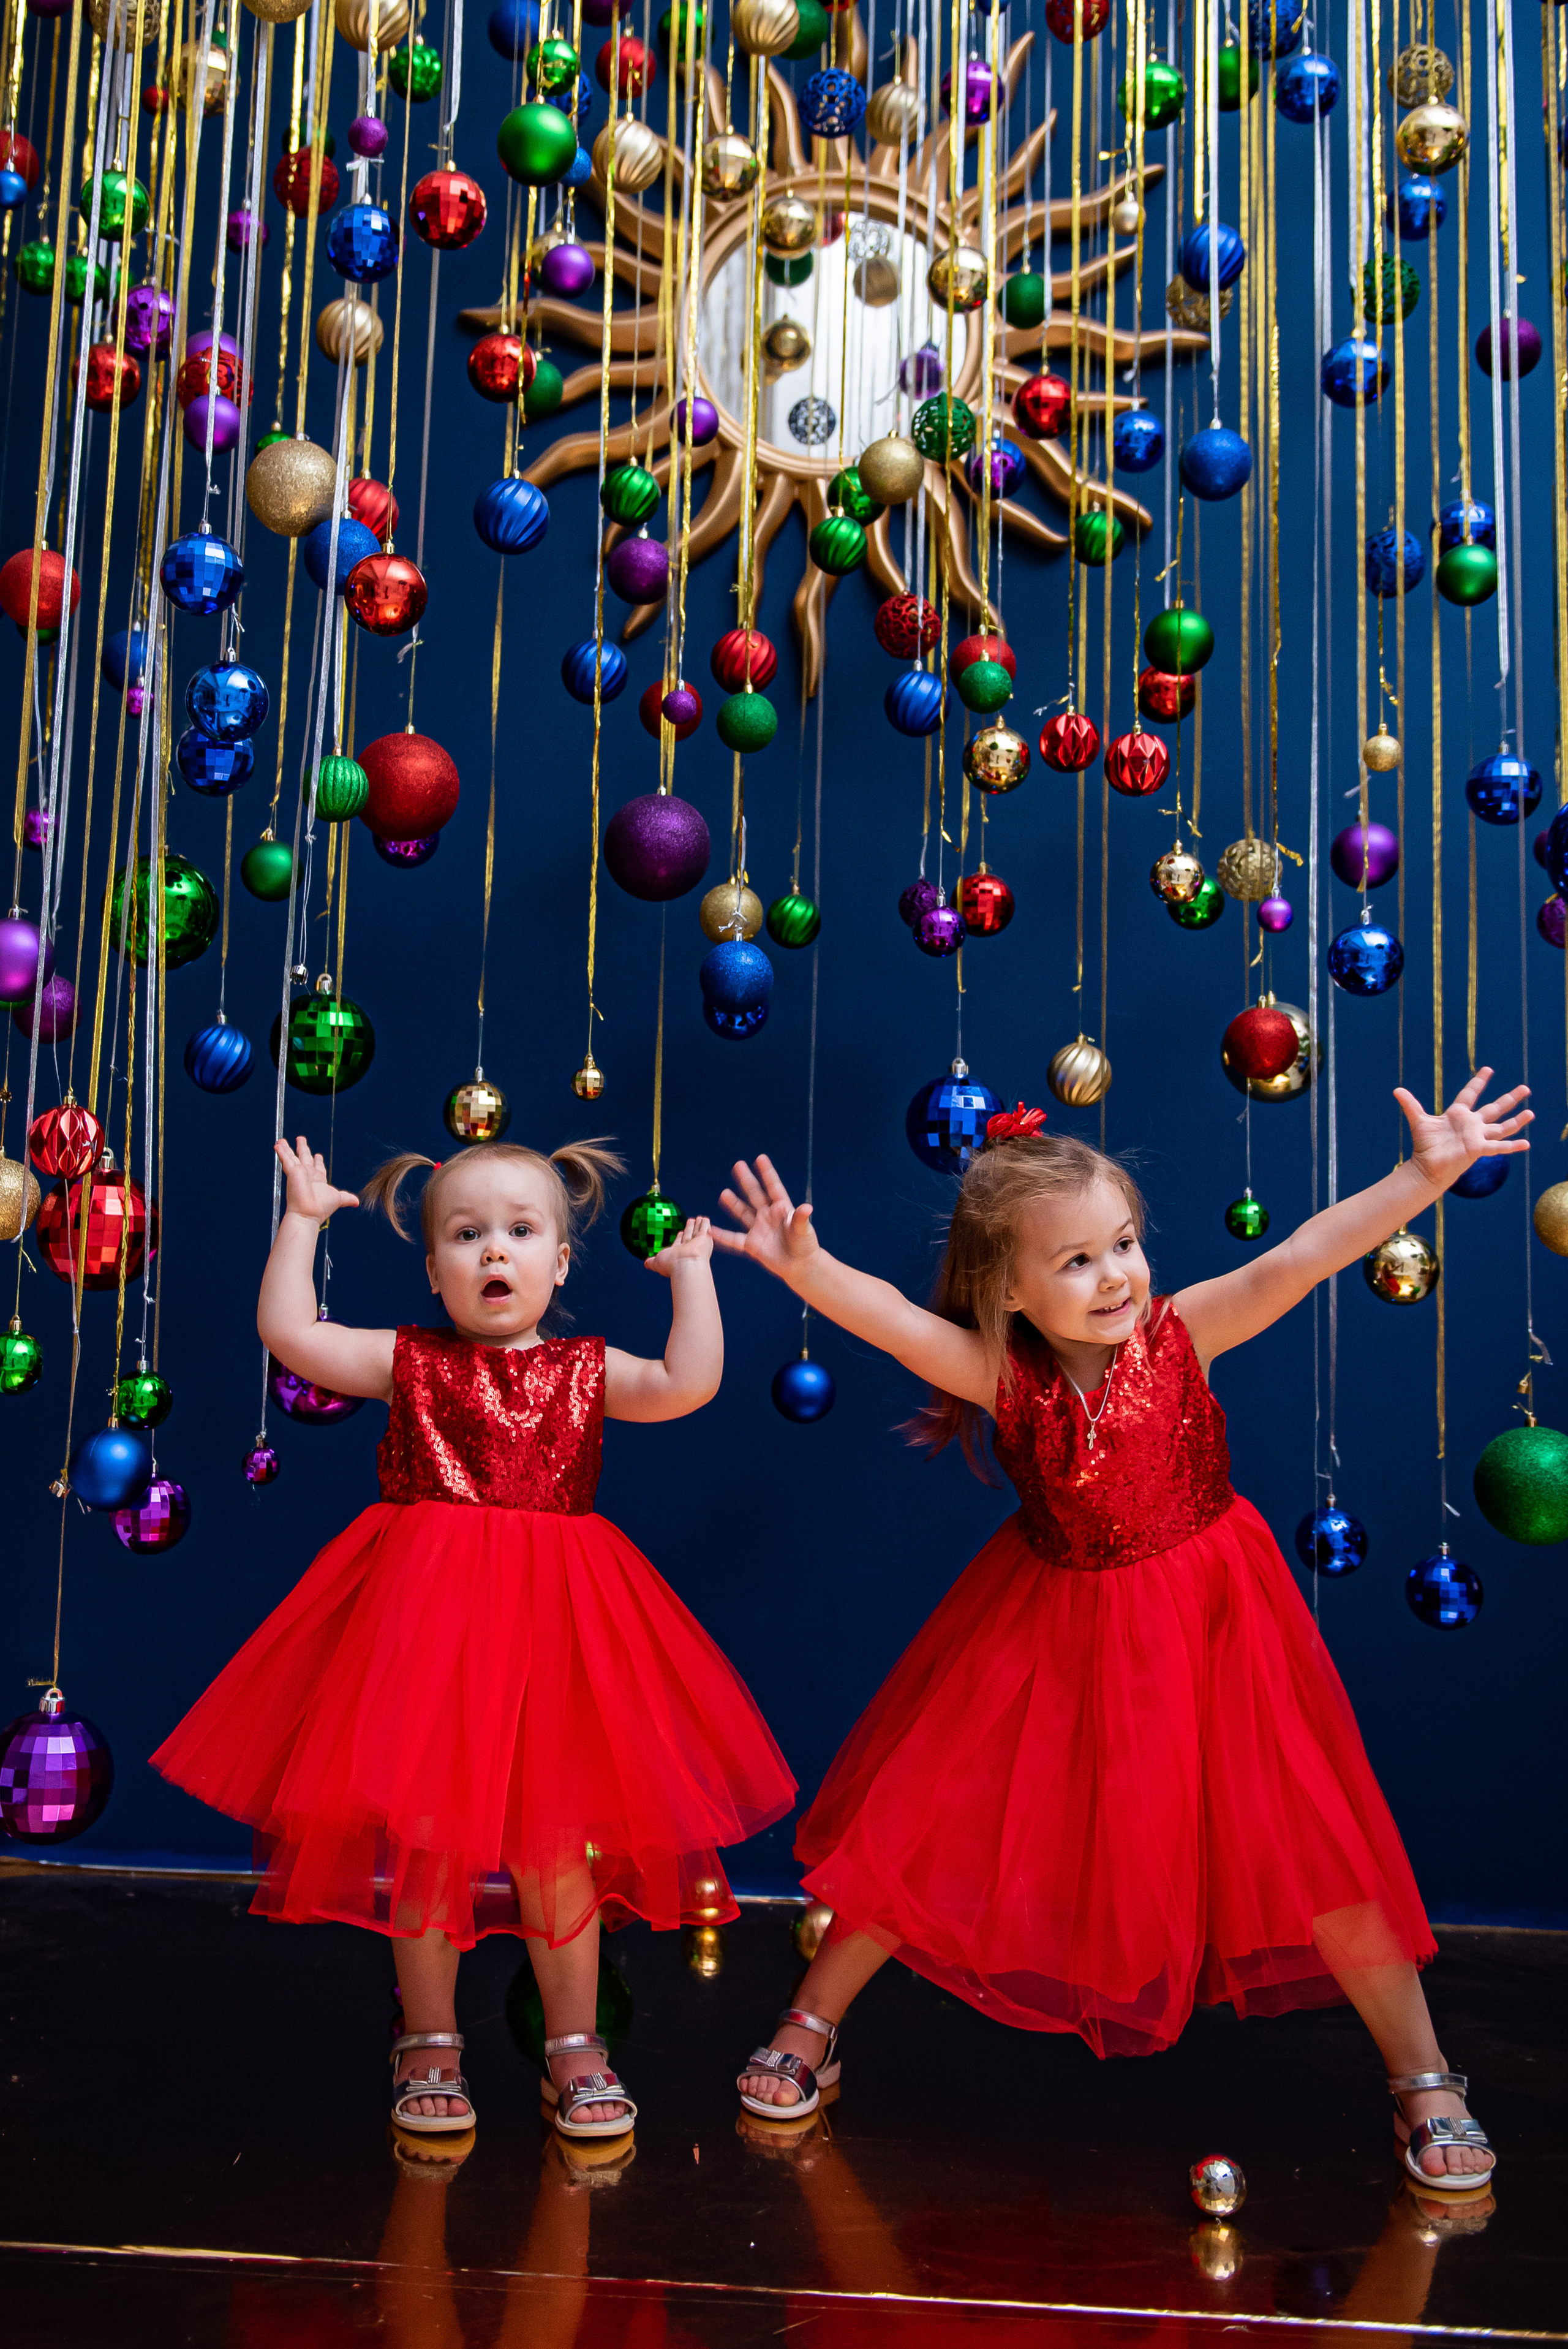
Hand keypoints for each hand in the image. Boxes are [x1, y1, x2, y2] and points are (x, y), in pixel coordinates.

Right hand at [275, 1135, 359, 1223]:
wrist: (308, 1214)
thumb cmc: (321, 1208)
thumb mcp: (338, 1199)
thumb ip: (347, 1198)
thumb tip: (356, 1202)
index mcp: (318, 1179)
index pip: (317, 1167)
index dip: (317, 1160)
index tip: (317, 1155)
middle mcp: (308, 1174)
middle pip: (304, 1157)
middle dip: (303, 1148)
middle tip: (301, 1139)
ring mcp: (299, 1172)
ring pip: (292, 1157)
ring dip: (288, 1148)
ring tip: (283, 1141)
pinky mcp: (292, 1172)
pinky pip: (286, 1159)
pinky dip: (282, 1152)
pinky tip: (278, 1145)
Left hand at [645, 1214, 713, 1274]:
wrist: (686, 1265)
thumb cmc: (671, 1265)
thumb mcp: (657, 1262)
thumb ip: (652, 1262)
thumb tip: (645, 1264)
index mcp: (678, 1253)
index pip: (679, 1243)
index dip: (680, 1238)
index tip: (680, 1232)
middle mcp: (688, 1249)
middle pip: (689, 1236)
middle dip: (689, 1229)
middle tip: (690, 1222)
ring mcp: (697, 1244)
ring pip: (697, 1232)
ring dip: (697, 1225)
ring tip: (698, 1218)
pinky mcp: (704, 1239)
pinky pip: (704, 1229)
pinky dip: (705, 1224)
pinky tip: (705, 1219)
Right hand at [712, 1156, 818, 1281]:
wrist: (800, 1266)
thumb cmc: (805, 1245)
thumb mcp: (804, 1231)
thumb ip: (801, 1219)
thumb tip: (807, 1207)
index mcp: (782, 1209)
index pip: (773, 1188)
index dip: (767, 1174)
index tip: (760, 1158)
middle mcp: (768, 1216)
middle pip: (755, 1195)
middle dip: (746, 1180)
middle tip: (738, 1165)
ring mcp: (758, 1229)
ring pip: (743, 1213)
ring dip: (734, 1204)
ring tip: (724, 1193)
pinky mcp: (752, 1245)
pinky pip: (734, 1239)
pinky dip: (722, 1236)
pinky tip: (710, 1229)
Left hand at [1394, 1069, 1532, 1190]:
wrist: (1427, 1167)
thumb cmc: (1424, 1146)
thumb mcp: (1419, 1121)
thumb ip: (1410, 1104)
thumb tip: (1396, 1090)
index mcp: (1458, 1114)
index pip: (1470, 1093)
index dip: (1478, 1082)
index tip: (1488, 1070)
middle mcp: (1472, 1124)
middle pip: (1495, 1108)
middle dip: (1510, 1098)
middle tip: (1525, 1088)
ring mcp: (1478, 1137)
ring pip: (1502, 1127)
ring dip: (1517, 1121)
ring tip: (1531, 1113)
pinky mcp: (1479, 1149)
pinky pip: (1499, 1147)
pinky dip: (1513, 1146)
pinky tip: (1526, 1144)